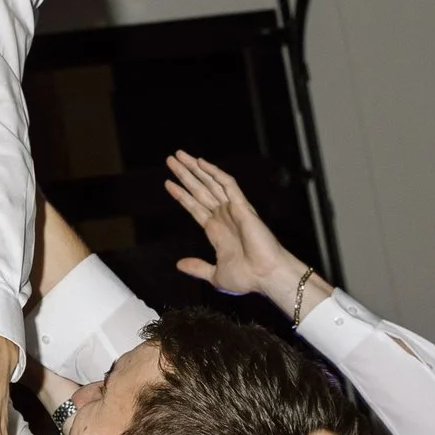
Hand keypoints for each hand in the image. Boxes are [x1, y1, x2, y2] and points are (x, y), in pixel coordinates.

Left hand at [163, 151, 310, 307]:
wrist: (266, 275)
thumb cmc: (247, 277)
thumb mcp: (215, 274)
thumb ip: (197, 267)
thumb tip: (179, 265)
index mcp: (216, 231)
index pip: (194, 207)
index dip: (181, 195)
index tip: (168, 183)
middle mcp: (223, 217)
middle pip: (199, 190)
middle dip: (185, 175)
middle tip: (171, 159)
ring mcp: (232, 210)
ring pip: (210, 183)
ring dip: (195, 169)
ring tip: (178, 156)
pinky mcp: (242, 206)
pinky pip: (228, 184)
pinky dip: (215, 172)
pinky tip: (201, 163)